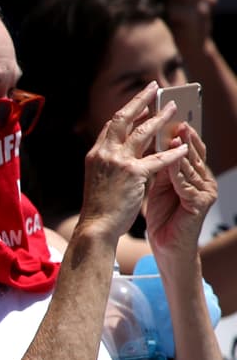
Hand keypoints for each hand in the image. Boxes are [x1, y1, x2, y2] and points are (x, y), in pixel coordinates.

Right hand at [79, 83, 189, 240]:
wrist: (96, 226)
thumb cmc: (100, 207)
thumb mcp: (101, 179)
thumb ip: (113, 163)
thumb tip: (132, 154)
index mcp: (95, 154)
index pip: (112, 126)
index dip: (127, 112)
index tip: (140, 103)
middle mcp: (104, 153)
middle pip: (123, 119)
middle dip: (140, 101)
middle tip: (153, 87)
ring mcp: (118, 162)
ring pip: (142, 133)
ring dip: (160, 118)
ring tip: (173, 109)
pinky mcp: (132, 174)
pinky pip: (157, 159)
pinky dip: (172, 152)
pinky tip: (183, 147)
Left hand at [144, 122, 213, 258]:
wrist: (166, 246)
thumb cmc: (162, 216)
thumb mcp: (160, 185)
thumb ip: (160, 165)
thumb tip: (153, 140)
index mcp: (195, 174)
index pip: (188, 148)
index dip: (179, 131)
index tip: (168, 113)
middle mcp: (204, 180)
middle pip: (194, 152)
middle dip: (184, 134)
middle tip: (175, 115)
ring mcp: (205, 191)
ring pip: (191, 165)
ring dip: (182, 149)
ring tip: (174, 132)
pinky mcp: (200, 203)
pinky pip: (187, 184)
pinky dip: (178, 172)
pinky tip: (171, 161)